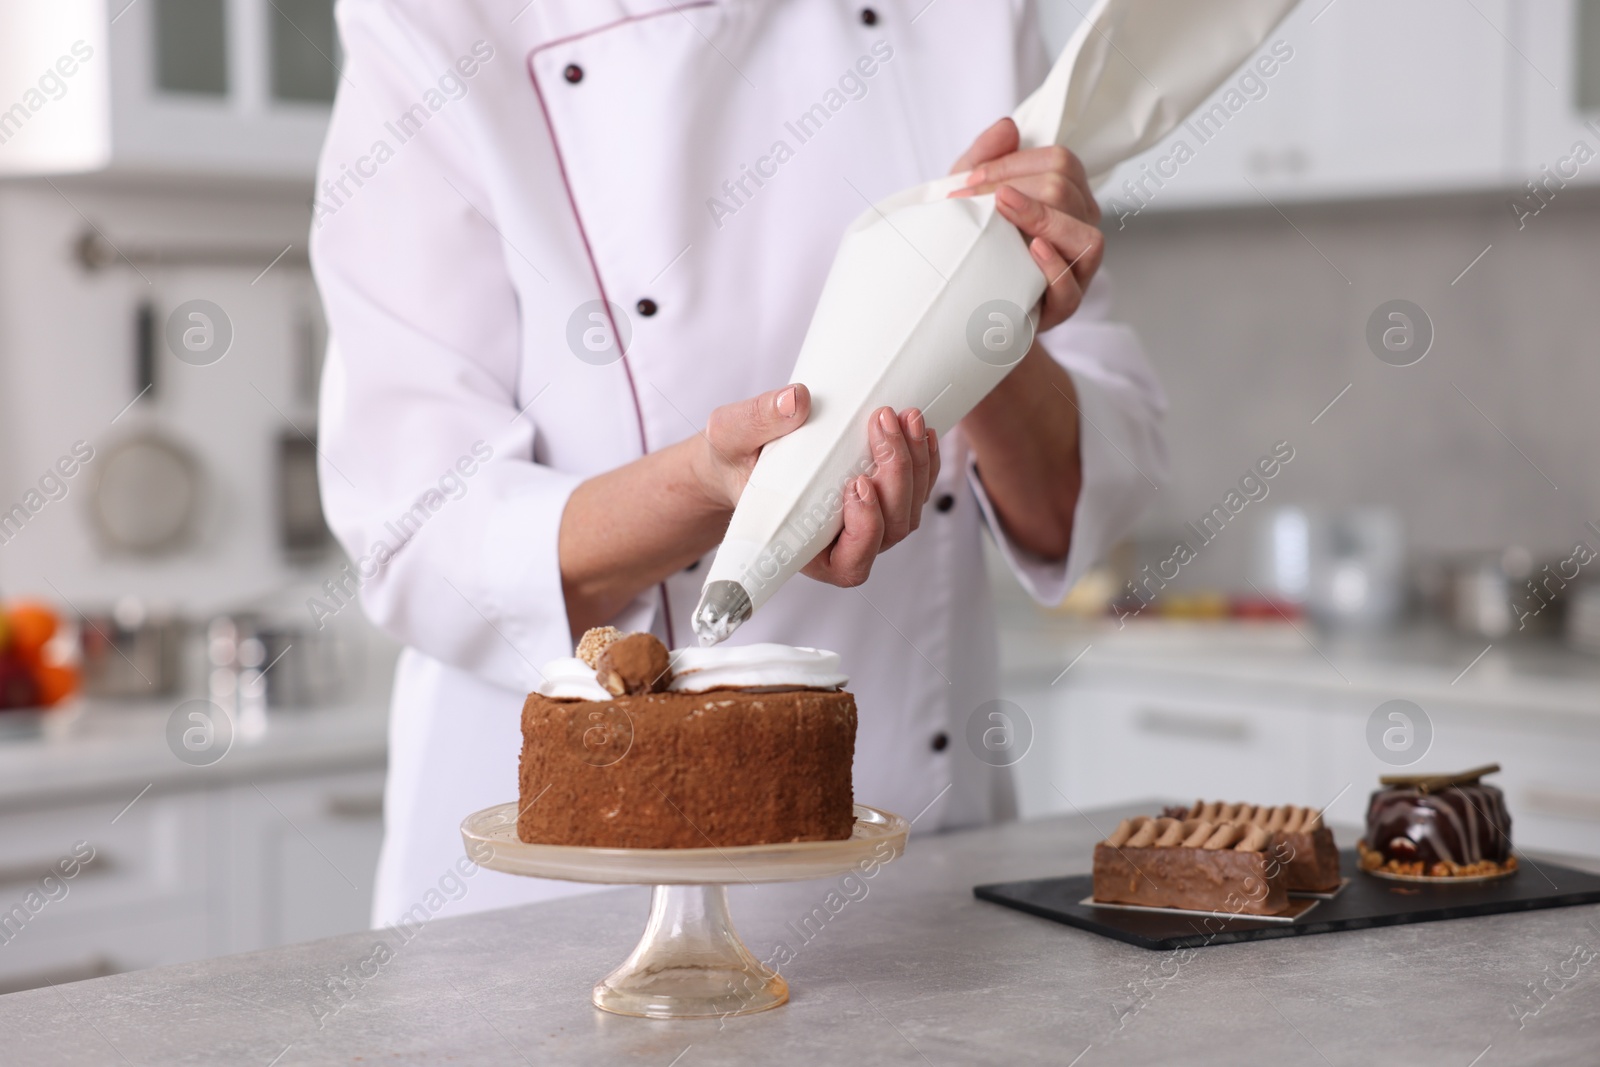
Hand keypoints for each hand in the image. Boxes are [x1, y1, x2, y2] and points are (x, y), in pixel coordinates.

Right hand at [691, 387, 939, 587]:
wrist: (744, 454)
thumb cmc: (735, 458)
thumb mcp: (731, 435)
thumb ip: (757, 421)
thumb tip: (797, 400)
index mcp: (805, 549)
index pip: (849, 565)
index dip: (864, 531)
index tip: (856, 485)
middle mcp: (843, 543)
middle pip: (890, 528)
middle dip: (895, 476)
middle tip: (881, 425)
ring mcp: (868, 523)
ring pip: (909, 510)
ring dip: (915, 464)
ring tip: (903, 418)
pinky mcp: (882, 498)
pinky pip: (917, 490)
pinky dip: (925, 460)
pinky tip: (919, 429)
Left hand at [949, 117, 1103, 331]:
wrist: (966, 296)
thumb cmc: (977, 237)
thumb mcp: (972, 192)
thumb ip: (985, 156)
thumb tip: (1008, 127)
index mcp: (1068, 195)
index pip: (1060, 162)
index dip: (1012, 164)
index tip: (968, 180)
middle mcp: (1080, 225)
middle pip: (1065, 190)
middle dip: (1015, 188)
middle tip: (966, 201)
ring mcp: (1078, 267)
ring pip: (1086, 237)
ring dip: (1042, 219)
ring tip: (1003, 212)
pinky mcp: (1064, 305)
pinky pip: (1072, 288)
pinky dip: (1054, 267)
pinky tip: (1030, 251)